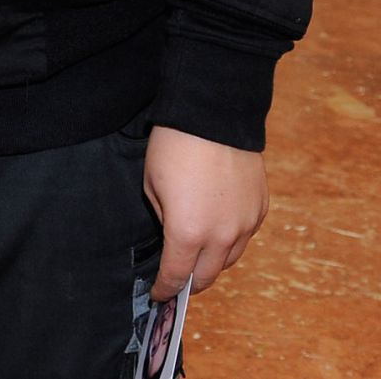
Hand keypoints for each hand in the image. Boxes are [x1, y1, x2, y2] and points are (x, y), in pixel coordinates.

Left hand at [143, 125, 268, 300]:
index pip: (176, 275)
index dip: (166, 289)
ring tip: (198, 260)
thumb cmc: (173, 147)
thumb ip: (163, 217)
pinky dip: (231, 242)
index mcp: (187, 232)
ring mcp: (245, 225)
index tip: (159, 295)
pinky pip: (245, 237)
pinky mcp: (260, 210)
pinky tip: (219, 232)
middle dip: (189, 283)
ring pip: (229, 260)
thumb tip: (172, 233)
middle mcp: (221, 236)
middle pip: (206, 276)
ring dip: (212, 264)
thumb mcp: (152, 183)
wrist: (213, 117)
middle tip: (178, 283)